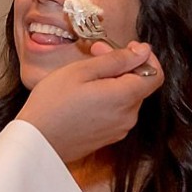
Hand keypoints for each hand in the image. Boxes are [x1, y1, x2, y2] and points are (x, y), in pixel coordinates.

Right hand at [16, 41, 162, 162]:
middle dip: (122, 66)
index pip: (156, 74)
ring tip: (84, 75)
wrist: (36, 142)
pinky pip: (116, 112)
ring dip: (113, 82)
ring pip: (126, 98)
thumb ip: (117, 59)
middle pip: (139, 85)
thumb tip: (144, 51)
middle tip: (94, 53)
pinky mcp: (108, 138)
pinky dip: (107, 99)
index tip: (126, 48)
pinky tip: (84, 95)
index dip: (145, 57)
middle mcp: (128, 117)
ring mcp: (118, 130)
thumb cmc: (52, 104)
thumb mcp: (82, 71)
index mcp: (125, 97)